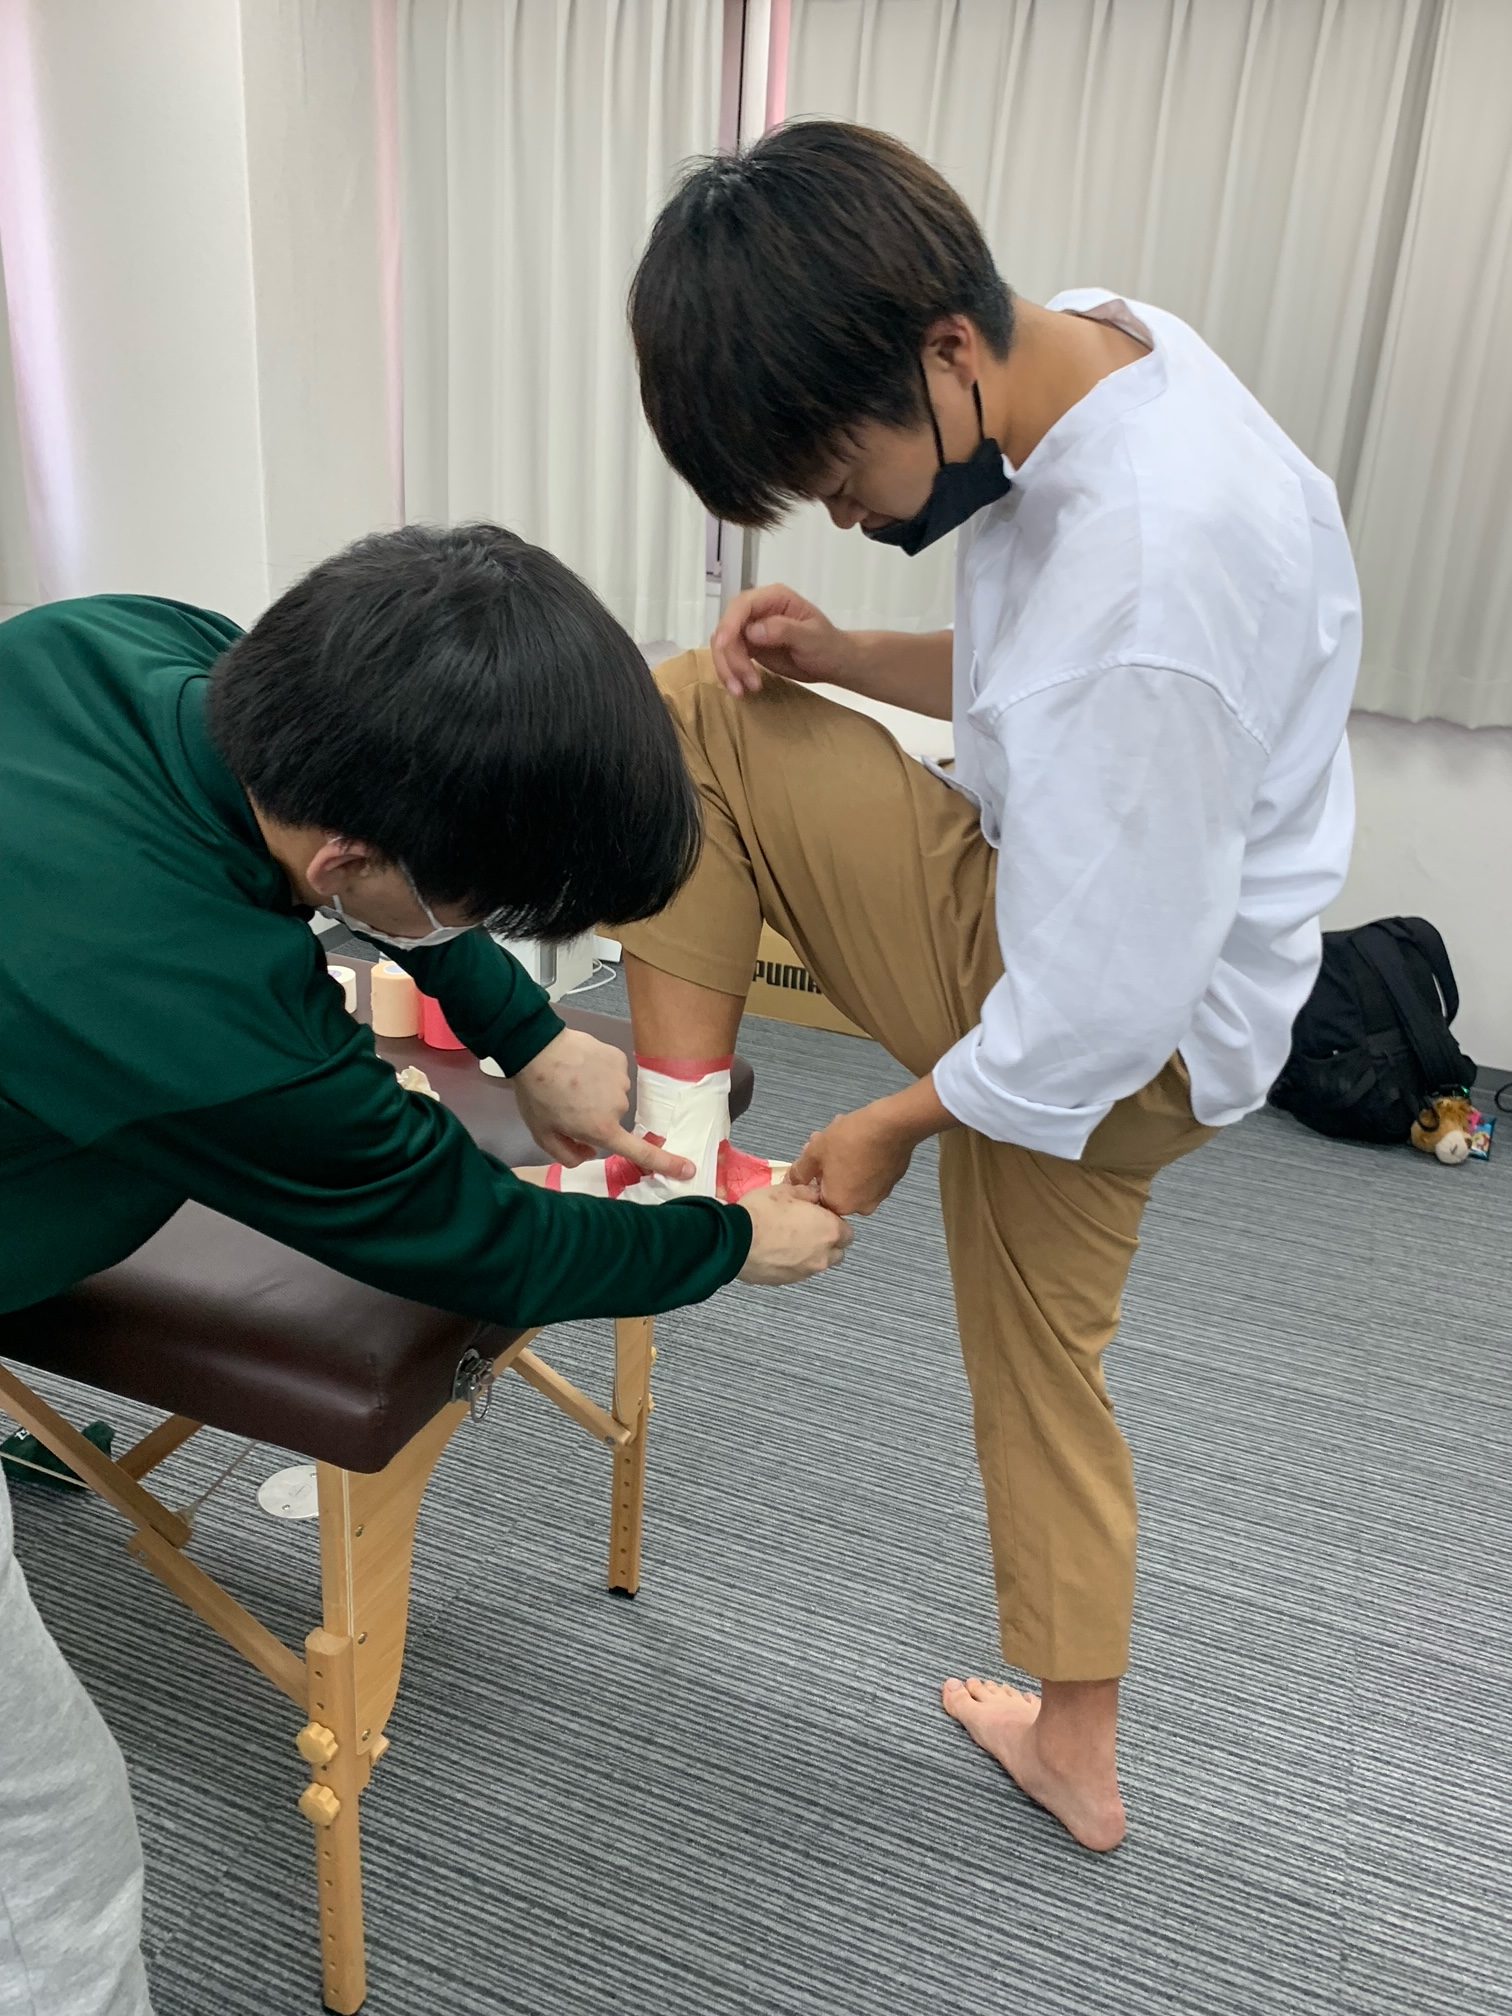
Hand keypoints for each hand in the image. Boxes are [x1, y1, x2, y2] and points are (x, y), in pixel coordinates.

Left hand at [511, 1029, 695, 1179]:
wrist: (536, 1049)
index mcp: (602, 1130)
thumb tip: (590, 1153)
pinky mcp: (618, 1059)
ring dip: (596, 1091)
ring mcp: (621, 1081)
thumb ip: (568, 1155)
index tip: (688, 1170)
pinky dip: (599, 1071)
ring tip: (571, 1081)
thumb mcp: (543, 1135)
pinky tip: (581, 1065)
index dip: (666, 1163)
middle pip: (612, 1118)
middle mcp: (618, 1107)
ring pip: (612, 1094)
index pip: (641, 1152)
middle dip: (594, 1114)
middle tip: (567, 1102)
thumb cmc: (537, 1094)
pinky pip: (613, 1072)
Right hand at [710, 583, 857, 696]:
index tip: (723, 646)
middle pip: (727, 627)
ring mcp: (751, 628)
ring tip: (742, 691)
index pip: (742, 605)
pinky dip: (731, 673)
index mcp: (774, 598)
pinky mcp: (749, 647)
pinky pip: (730, 658)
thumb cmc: (828, 646)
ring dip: (727, 668)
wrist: (833, 663)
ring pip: (724, 645)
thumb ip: (784, 630)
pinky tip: (741, 689)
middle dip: (729, 656)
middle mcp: (758, 610)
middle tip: (742, 682)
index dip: (728, 624)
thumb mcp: (811, 637)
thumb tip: (753, 631)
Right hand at [737, 1182, 853, 1285]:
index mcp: (829, 1231)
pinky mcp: (786, 1282)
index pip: (848, 1232)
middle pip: (836, 1252)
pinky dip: (792, 1263)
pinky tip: (775, 1250)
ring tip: (787, 1239)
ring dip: (810, 1253)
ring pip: (817, 1263)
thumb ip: (808, 1193)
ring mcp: (805, 1272)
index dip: (834, 1222)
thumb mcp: (787, 1190)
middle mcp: (823, 1256)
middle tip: (807, 1227)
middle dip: (827, 1241)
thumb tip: (815, 1195)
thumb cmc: (762, 1213)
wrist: (734, 1240)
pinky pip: (797, 1271)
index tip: (821, 1215)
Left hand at [789, 1103, 916, 1216]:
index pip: (818, 1197)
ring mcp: (880, 1195)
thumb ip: (800, 1171)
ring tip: (840, 1133)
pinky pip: (869, 1174)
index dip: (812, 1175)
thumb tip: (790, 1182)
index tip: (811, 1156)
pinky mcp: (892, 1181)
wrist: (892, 1125)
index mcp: (840, 1205)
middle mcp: (861, 1207)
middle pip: (835, 1186)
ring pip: (852, 1178)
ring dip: (842, 1160)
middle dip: (826, 1164)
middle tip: (822, 1140)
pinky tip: (859, 1139)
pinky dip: (861, 1160)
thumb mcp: (816, 1152)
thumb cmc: (849, 1141)